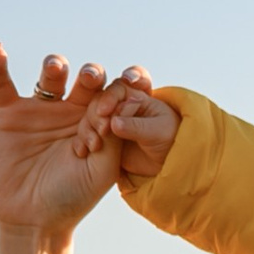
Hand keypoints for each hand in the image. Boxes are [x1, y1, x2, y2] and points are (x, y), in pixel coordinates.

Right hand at [0, 44, 119, 253]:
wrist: (34, 218)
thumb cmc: (74, 196)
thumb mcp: (103, 168)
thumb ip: (115, 134)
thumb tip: (126, 100)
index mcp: (100, 124)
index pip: (112, 97)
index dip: (115, 96)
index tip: (112, 111)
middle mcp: (72, 113)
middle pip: (85, 80)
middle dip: (90, 74)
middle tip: (90, 78)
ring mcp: (40, 111)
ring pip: (50, 78)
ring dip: (55, 66)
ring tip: (56, 69)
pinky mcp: (9, 115)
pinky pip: (2, 85)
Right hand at [72, 64, 178, 178]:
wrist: (168, 163)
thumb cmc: (169, 141)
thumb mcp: (157, 132)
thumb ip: (136, 126)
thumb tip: (114, 123)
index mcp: (136, 97)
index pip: (118, 89)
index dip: (109, 98)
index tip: (104, 112)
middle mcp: (120, 106)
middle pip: (100, 100)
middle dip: (97, 113)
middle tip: (102, 129)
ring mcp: (109, 121)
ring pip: (91, 117)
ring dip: (88, 128)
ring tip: (95, 145)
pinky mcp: (102, 137)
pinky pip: (87, 135)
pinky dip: (83, 141)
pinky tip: (83, 152)